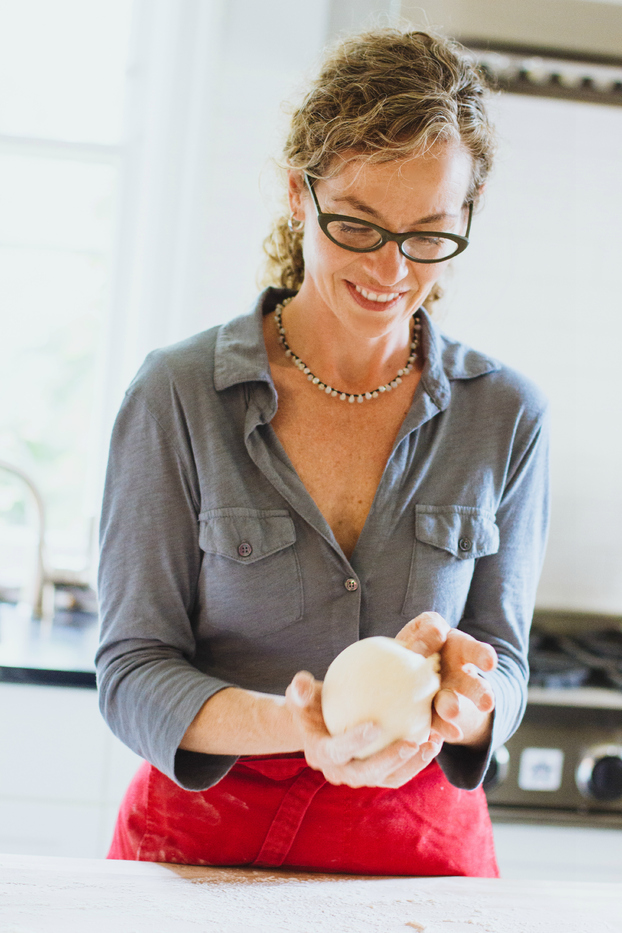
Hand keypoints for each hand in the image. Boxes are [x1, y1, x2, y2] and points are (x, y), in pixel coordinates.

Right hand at [285, 671, 440, 788]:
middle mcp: (339, 772)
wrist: (318, 725)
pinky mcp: (378, 774)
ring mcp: (360, 776)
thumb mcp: (300, 693)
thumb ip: (300, 689)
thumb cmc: (310, 703)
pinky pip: (400, 770)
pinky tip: (435, 736)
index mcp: (320, 754)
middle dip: (390, 761)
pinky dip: (418, 758)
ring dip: (413, 765)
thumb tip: (301, 683)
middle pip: (366, 774)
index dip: (354, 742)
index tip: (375, 724)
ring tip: (433, 743)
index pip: (336, 751)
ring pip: (388, 778)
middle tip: (412, 742)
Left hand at [396, 611, 497, 751]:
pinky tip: (435, 735)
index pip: (475, 652)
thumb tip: (437, 633)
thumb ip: (430, 627)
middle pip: (473, 686)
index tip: (489, 662)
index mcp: (460, 651)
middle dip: (479, 693)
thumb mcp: (424, 628)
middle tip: (487, 702)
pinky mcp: (429, 715)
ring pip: (450, 706)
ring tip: (451, 712)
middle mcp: (458, 678)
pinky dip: (436, 730)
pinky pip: (433, 724)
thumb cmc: (419, 642)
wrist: (406, 670)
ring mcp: (444, 698)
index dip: (483, 656)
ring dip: (452, 710)